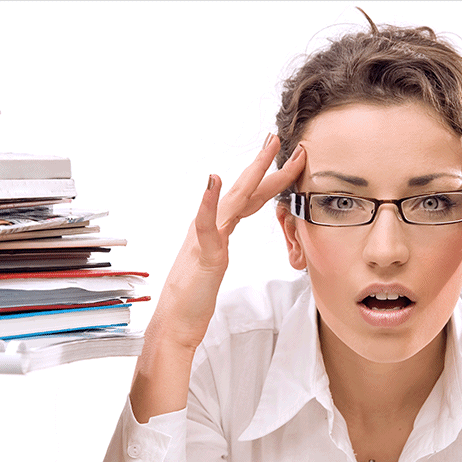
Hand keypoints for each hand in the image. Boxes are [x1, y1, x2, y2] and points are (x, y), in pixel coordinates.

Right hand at [130, 135, 304, 422]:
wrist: (174, 322)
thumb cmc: (192, 298)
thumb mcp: (212, 264)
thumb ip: (217, 244)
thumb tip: (223, 233)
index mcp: (217, 230)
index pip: (249, 198)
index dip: (269, 178)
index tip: (287, 159)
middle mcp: (211, 227)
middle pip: (244, 190)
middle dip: (266, 164)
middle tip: (280, 139)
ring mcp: (206, 238)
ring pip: (232, 199)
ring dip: (250, 172)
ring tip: (266, 149)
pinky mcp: (202, 254)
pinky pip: (205, 224)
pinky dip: (209, 201)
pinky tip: (215, 181)